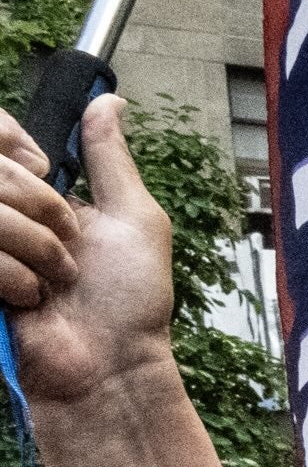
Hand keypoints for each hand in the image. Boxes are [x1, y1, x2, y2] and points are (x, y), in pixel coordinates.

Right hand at [0, 98, 175, 408]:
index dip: (16, 147)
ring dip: (35, 251)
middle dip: (45, 212)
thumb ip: (111, 157)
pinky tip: (33, 302)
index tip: (47, 168)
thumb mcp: (136, 218)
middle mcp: (7, 212)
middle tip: (69, 251)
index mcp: (42, 193)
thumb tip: (110, 100)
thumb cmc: (131, 301)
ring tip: (55, 283)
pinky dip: (16, 278)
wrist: (107, 366)